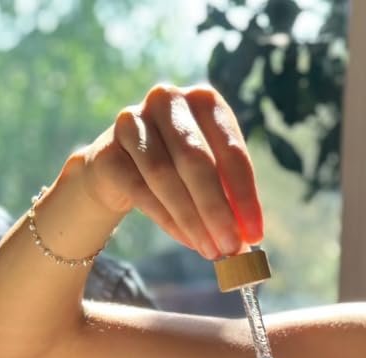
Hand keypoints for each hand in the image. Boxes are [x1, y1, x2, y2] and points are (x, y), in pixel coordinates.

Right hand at [78, 84, 263, 260]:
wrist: (121, 170)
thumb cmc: (179, 171)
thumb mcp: (212, 176)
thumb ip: (230, 199)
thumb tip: (247, 239)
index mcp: (204, 101)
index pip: (231, 151)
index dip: (245, 196)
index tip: (256, 234)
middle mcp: (168, 101)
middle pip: (197, 161)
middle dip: (217, 210)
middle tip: (231, 247)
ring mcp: (133, 121)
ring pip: (166, 176)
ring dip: (192, 220)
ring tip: (210, 250)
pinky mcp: (109, 150)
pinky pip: (141, 190)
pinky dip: (168, 220)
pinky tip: (188, 240)